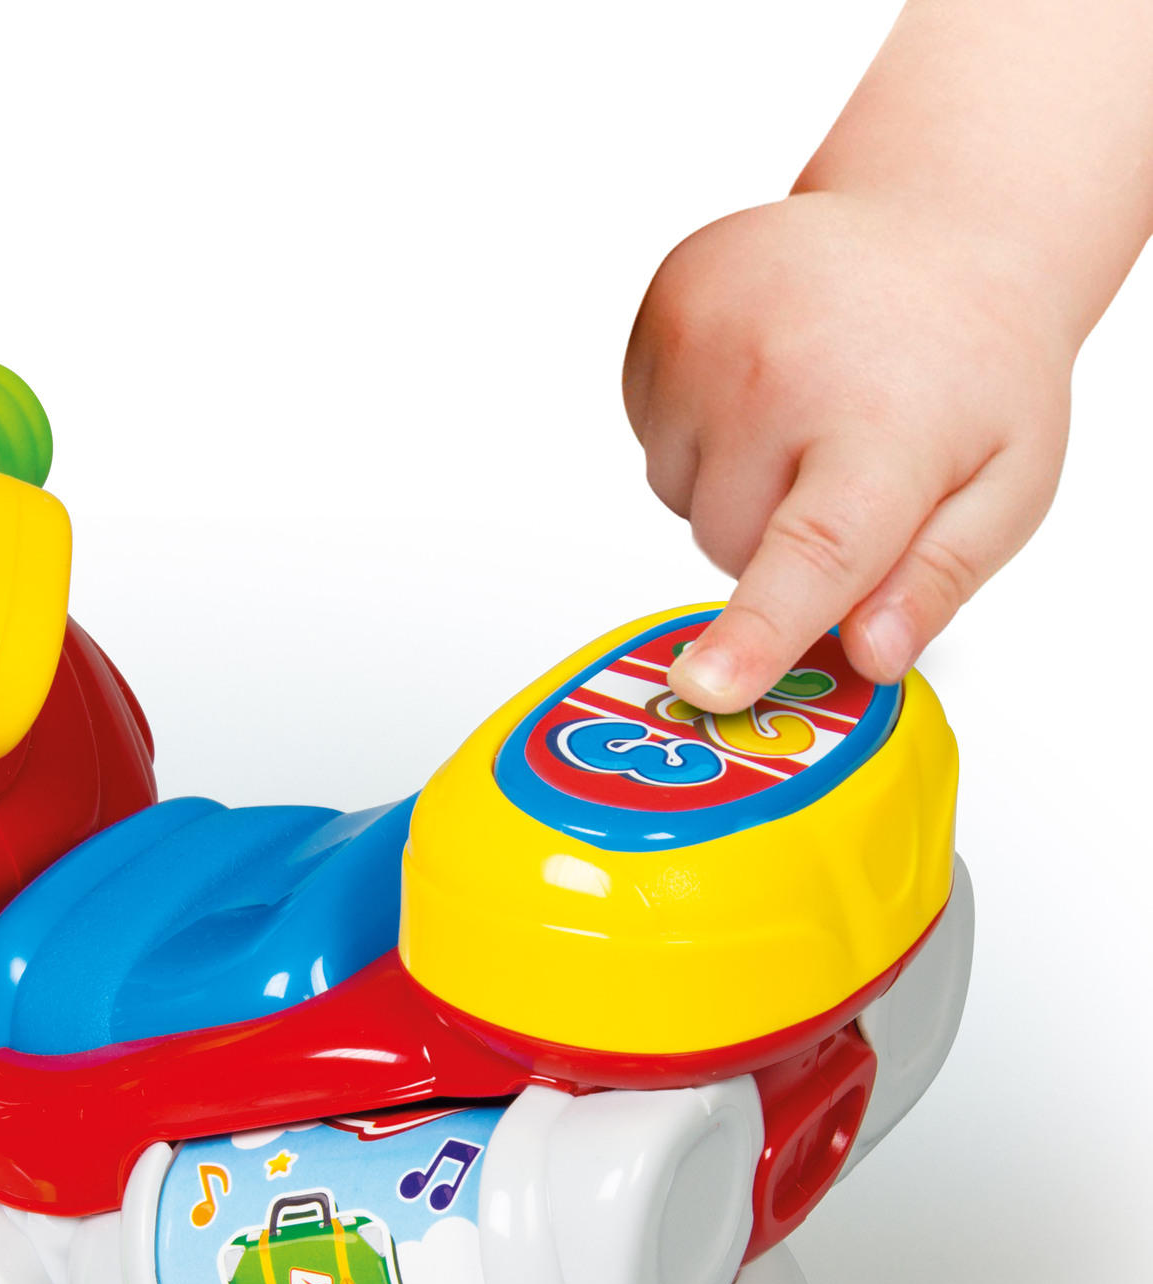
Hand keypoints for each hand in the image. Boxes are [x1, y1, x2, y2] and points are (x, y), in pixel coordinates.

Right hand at [623, 190, 1074, 710]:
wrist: (943, 221)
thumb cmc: (970, 367)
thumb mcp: (1005, 485)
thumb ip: (936, 579)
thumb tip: (871, 656)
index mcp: (886, 421)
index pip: (815, 549)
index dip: (758, 629)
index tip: (707, 686)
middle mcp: (783, 369)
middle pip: (727, 543)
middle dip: (775, 539)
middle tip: (843, 467)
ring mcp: (711, 332)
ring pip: (682, 495)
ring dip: (732, 484)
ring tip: (803, 411)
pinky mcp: (665, 312)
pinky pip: (653, 436)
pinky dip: (699, 431)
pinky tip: (761, 380)